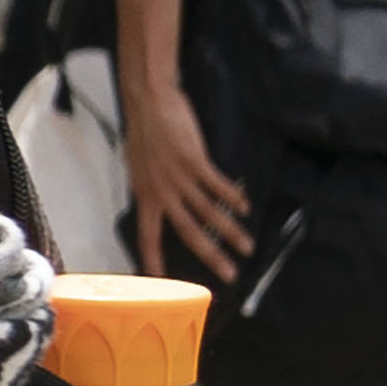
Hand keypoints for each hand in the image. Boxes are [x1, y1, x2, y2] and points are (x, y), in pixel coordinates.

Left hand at [119, 72, 252, 280]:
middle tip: (229, 276)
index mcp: (145, 196)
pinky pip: (216, 184)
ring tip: (247, 248)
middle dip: (210, 256)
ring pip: (208, 213)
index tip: (161, 282)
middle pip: (188, 232)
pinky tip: (245, 208)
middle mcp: (161, 192)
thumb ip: (151, 189)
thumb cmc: (144, 133)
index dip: (153, 260)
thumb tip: (160, 202)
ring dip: (230, 232)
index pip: (148, 236)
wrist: (149, 103)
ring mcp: (178, 177)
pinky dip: (232, 197)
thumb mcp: (138, 167)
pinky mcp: (194, 161)